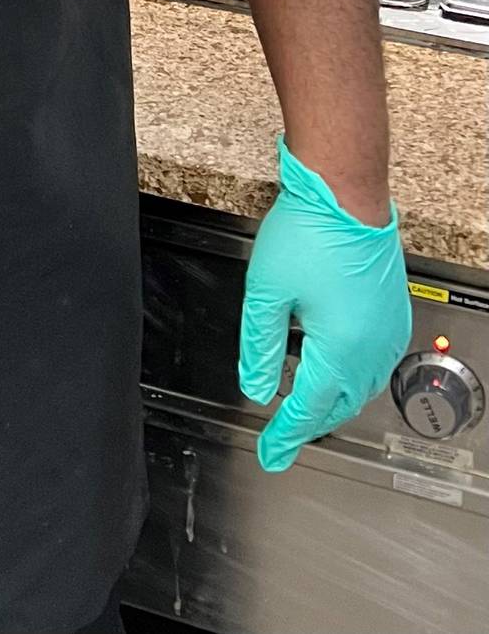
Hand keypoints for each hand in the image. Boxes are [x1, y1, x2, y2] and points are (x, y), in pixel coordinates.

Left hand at [239, 138, 410, 472]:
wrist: (345, 192)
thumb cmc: (310, 232)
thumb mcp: (267, 292)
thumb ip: (258, 345)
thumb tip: (255, 386)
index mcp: (340, 348)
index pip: (308, 408)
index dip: (285, 436)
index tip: (269, 454)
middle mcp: (371, 346)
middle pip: (339, 404)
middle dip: (310, 425)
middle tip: (283, 439)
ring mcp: (387, 330)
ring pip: (361, 387)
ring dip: (334, 404)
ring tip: (307, 410)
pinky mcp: (392, 311)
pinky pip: (376, 363)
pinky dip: (353, 378)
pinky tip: (336, 371)